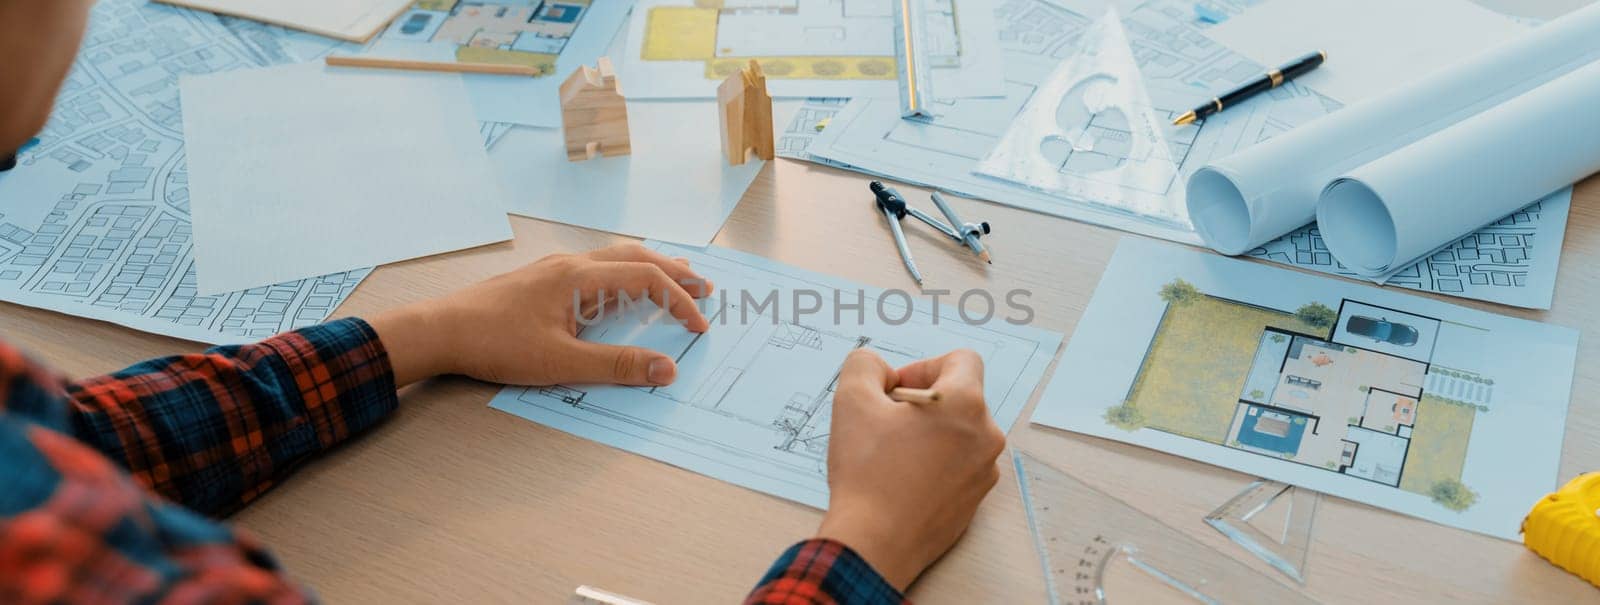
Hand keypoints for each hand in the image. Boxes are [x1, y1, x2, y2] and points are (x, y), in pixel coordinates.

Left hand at [367, 243, 712, 386]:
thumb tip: (667, 369)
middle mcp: (571, 264)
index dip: (680, 300)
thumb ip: (617, 365)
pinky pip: (596, 267)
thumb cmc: (495, 344)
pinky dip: (623, 273)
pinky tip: (620, 288)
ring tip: (674, 276)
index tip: (699, 325)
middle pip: (636, 256)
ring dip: (649, 267)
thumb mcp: (561, 362)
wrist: (441, 330)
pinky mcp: (541, 279)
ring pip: (614, 257)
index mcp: (580, 277)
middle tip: (704, 286)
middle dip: (674, 272)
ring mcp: (554, 268)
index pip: (647, 279)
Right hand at [815, 349, 1004, 590]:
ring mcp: (984, 473)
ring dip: (927, 434)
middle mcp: (986, 436)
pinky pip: (957, 468)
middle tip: (885, 421)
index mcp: (966, 405)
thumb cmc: (867, 472)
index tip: (894, 392)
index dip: (922, 366)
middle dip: (922, 402)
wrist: (874, 543)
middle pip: (959, 399)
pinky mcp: (974, 502)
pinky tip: (900, 481)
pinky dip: (932, 465)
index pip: (962, 360)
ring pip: (958, 435)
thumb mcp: (852, 399)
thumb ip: (865, 365)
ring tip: (891, 454)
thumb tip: (880, 370)